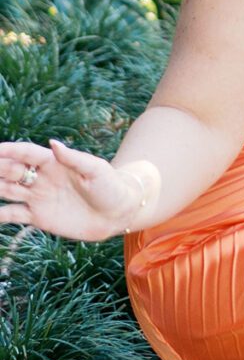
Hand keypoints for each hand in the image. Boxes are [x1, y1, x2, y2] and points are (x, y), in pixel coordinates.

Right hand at [0, 139, 153, 240]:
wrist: (117, 214)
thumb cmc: (110, 187)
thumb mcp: (94, 169)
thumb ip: (73, 158)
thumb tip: (53, 142)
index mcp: (54, 162)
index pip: (25, 153)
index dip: (8, 150)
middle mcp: (41, 178)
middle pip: (11, 171)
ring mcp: (38, 197)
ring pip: (7, 191)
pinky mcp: (38, 217)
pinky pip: (13, 215)